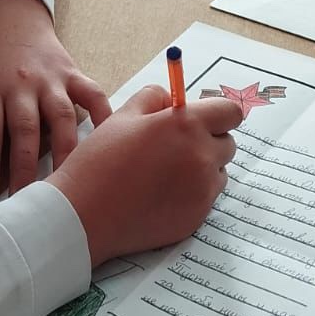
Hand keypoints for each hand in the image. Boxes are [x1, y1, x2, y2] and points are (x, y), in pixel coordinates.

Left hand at [0, 0, 111, 205]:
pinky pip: (92, 94)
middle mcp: (20, 85)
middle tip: (30, 200)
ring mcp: (50, 79)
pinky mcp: (73, 72)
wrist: (11, 12)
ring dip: (66, 150)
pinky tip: (108, 140)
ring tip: (70, 182)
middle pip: (25, 131)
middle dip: (27, 168)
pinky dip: (103, 115)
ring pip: (61, 117)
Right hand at [47, 86, 243, 266]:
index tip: (203, 120)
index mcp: (186, 125)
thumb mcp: (122, 116)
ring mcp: (202, 190)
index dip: (217, 114)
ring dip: (202, 170)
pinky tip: (160, 195)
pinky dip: (191, 194)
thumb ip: (153, 98)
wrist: (85, 214)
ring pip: (218, 173)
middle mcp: (202, 156)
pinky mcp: (198, 216)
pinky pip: (206, 198)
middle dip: (208, 142)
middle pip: (227, 144)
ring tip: (164, 174)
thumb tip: (172, 99)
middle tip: (177, 148)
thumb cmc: (100, 161)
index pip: (230, 112)